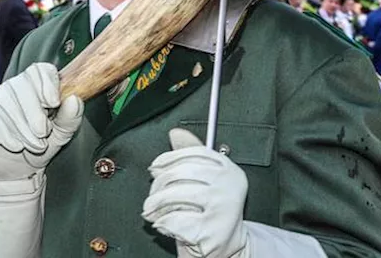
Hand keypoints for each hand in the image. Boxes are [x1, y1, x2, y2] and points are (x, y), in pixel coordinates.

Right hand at [0, 63, 82, 183]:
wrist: (13, 174)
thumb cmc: (37, 149)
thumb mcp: (60, 136)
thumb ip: (70, 119)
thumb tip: (75, 99)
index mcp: (36, 88)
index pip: (39, 70)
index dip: (47, 82)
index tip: (54, 102)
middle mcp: (13, 88)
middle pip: (22, 84)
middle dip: (34, 112)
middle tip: (42, 134)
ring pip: (5, 100)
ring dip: (21, 127)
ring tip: (30, 145)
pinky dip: (3, 132)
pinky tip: (14, 144)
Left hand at [143, 129, 248, 257]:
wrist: (227, 247)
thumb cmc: (211, 212)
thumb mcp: (206, 181)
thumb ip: (192, 155)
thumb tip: (176, 134)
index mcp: (228, 168)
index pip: (194, 153)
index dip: (168, 159)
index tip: (154, 167)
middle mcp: (229, 185)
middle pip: (180, 173)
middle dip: (158, 187)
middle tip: (150, 199)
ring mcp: (222, 207)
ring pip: (175, 196)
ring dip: (157, 206)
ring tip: (153, 213)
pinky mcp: (212, 230)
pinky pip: (175, 220)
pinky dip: (164, 223)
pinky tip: (166, 225)